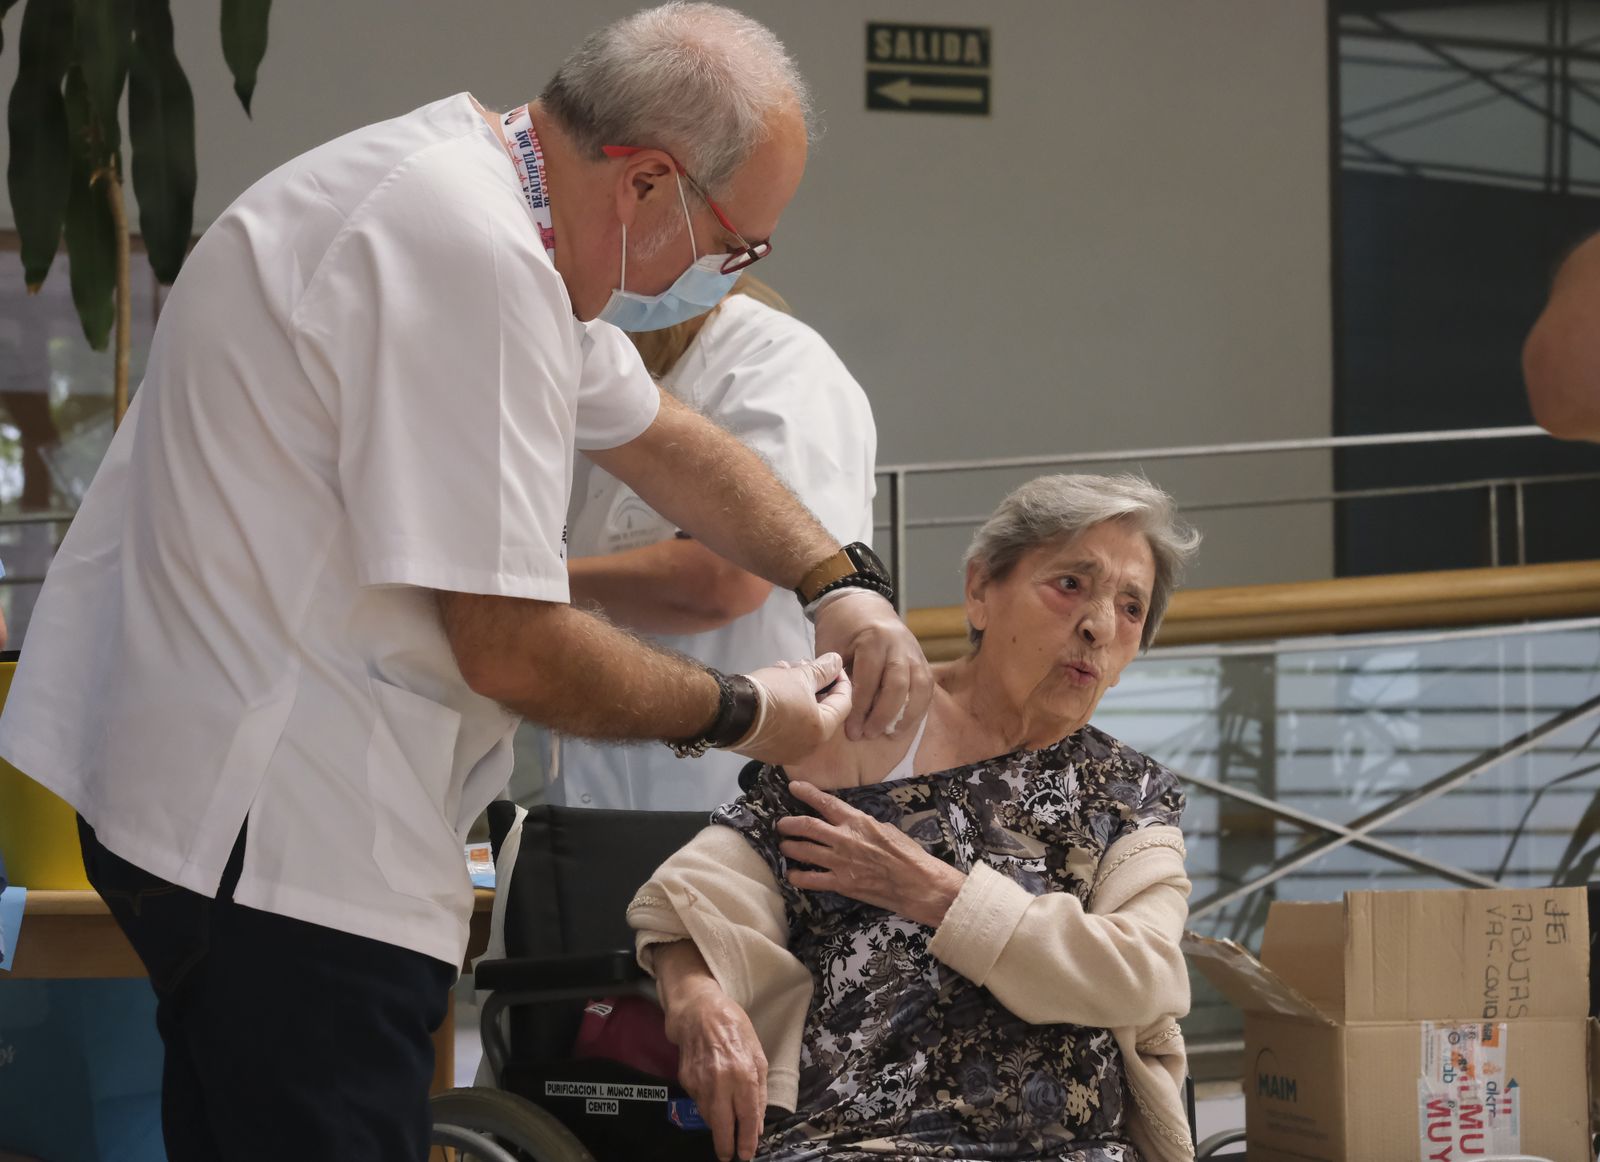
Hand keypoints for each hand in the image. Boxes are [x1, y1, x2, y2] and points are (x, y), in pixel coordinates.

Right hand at [660, 968, 768, 1161]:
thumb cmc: (734, 1028)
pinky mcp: (685, 1080)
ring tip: (725, 1125)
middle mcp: (720, 1081)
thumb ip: (760, 1091)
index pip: (746, 1117)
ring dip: (717, 1125)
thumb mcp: (758, 1055)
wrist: (698, 1011)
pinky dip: (707, 1106)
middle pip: (722, 1125)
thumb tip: (757, 1124)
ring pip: (708, 1117)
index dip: (746, 1139)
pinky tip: (713, 1095)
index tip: (746, 1154)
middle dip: (726, 1145)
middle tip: (730, 1156)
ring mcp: (699, 1081)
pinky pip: (698, 1102)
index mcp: (743, 1073)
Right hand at [731, 654, 851, 765]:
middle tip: (804, 666)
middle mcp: (809, 747)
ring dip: (797, 692)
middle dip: (814, 684)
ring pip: (802, 717)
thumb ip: (823, 670)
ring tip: (783, 670)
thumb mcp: (799, 676)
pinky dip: (785, 708)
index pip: (844, 703)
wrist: (729, 713)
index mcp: (822, 731)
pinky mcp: (769, 752)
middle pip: (821, 710)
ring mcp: (788, 752)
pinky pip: (786, 727)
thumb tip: (837, 661)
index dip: (841, 681)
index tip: (834, 666)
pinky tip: (773, 687)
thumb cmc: (771, 695)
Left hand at [777, 780, 965, 927]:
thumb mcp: (887, 830)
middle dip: (789, 824)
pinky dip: (798, 876)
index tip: (794, 787)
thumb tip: (853, 825)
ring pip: (804, 851)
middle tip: (781, 824)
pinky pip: (811, 879)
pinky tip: (792, 875)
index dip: (807, 793)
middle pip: (807, 826)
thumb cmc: (908, 855)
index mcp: (858, 821)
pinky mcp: (841, 884)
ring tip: (784, 846)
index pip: (826, 802)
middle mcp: (844, 839)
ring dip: (790, 847)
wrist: (918, 884)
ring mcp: (840, 862)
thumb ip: (864, 826)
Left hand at [811, 590, 931, 741]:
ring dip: (907, 714)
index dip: (861, 709)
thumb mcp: (830, 648)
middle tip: (868, 734)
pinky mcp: (921, 657)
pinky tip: (904, 722)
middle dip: (883, 715)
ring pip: (919, 686)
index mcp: (873, 638)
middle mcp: (898, 644)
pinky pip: (926, 685)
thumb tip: (841, 711)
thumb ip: (837, 677)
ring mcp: (914, 650)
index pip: (869, 680)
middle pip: (898, 685)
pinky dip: (918, 706)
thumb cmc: (840, 627)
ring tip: (891, 733)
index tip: (852, 730)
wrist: (859, 602)